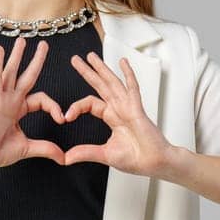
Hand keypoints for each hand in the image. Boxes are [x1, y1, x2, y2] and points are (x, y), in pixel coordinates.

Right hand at [0, 36, 67, 169]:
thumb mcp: (27, 148)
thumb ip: (45, 149)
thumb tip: (63, 158)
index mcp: (18, 109)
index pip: (41, 99)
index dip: (54, 107)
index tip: (62, 119)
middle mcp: (11, 101)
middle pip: (27, 76)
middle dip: (36, 60)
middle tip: (44, 45)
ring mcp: (1, 99)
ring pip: (12, 72)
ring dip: (17, 56)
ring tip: (22, 40)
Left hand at [61, 51, 171, 176]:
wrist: (154, 163)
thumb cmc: (137, 158)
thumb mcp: (105, 155)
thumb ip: (86, 153)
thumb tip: (66, 158)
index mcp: (112, 118)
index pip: (90, 104)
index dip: (76, 107)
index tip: (66, 116)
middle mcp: (119, 109)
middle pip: (100, 86)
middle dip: (87, 72)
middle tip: (75, 60)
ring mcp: (128, 107)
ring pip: (112, 82)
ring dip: (102, 68)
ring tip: (91, 56)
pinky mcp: (137, 109)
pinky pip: (132, 88)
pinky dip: (128, 74)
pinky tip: (123, 62)